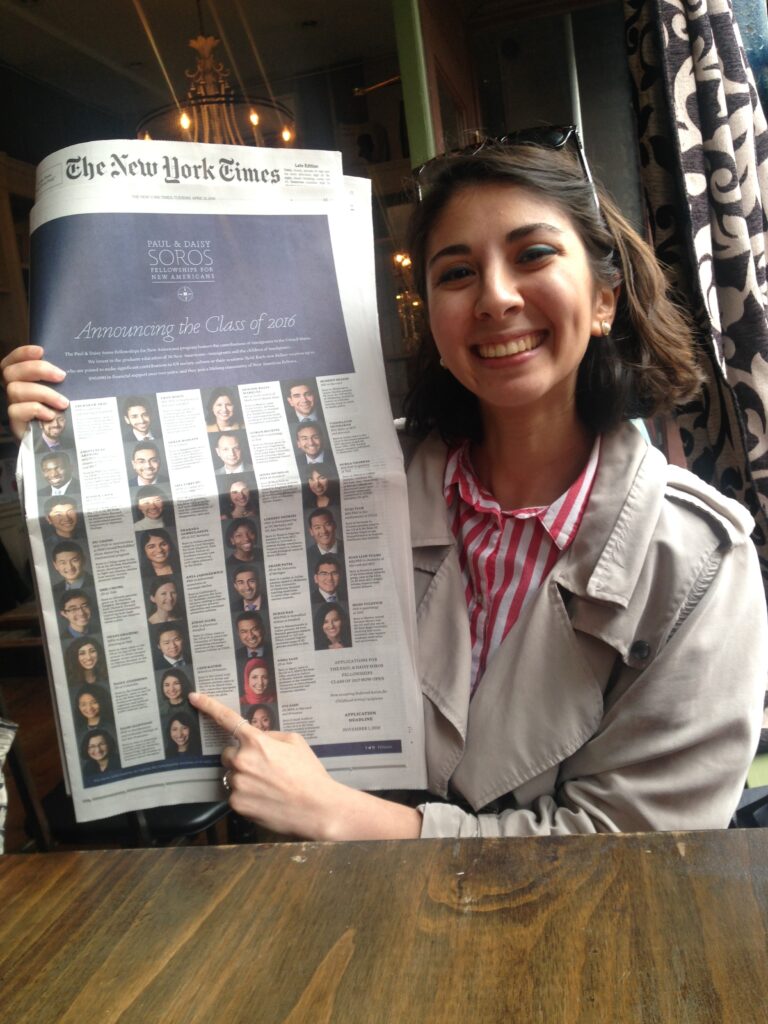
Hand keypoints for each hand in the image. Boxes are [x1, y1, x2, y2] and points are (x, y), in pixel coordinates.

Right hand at [1, 345, 67, 439]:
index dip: (22, 353)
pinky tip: (51, 415)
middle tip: (61, 376)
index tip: (41, 351)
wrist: (59, 444)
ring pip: (15, 390)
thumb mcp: (64, 393)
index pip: (12, 361)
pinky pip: (16, 410)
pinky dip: (35, 409)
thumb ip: (62, 381)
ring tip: (63, 402)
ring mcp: (13, 407)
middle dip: (37, 369)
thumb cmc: (62, 413)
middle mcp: (14, 391)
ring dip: (43, 393)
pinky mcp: (16, 423)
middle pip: (11, 372)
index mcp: (22, 380)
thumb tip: (81, 365)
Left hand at [190, 691, 342, 838]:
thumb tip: (259, 738)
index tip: (194, 697)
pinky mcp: (236, 804)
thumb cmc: (309, 773)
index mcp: (256, 741)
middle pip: (228, 754)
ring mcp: (237, 783)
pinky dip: (246, 795)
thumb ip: (271, 736)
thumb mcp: (295, 742)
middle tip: (263, 767)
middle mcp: (241, 760)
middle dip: (241, 757)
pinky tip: (265, 799)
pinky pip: (235, 794)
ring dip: (243, 777)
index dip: (208, 705)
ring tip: (268, 786)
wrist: (316, 808)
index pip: (226, 718)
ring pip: (232, 775)